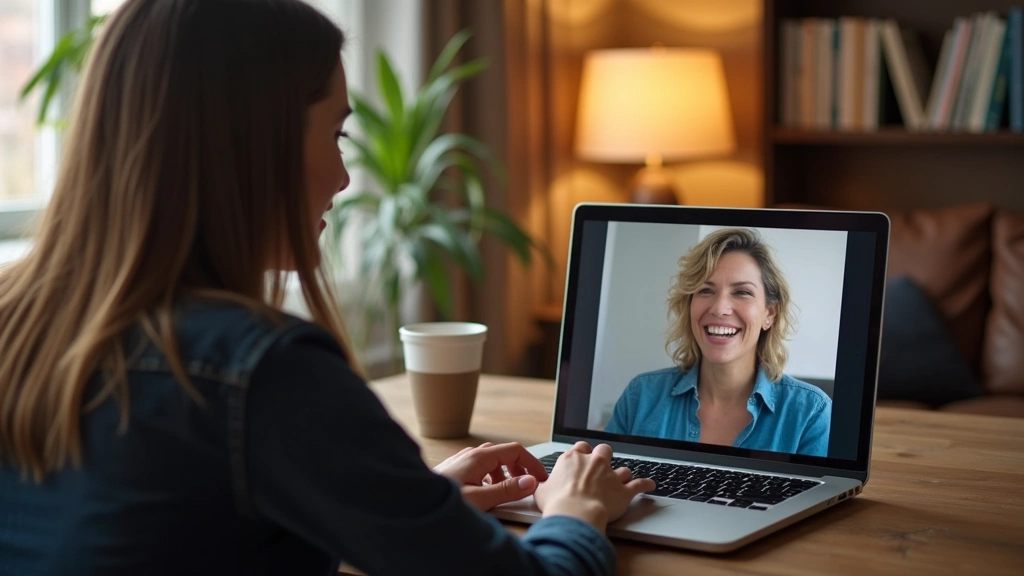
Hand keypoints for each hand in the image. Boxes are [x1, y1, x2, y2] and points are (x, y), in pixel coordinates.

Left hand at [433, 442, 549, 511]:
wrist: (412, 504)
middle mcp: (470, 455)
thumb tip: (530, 482)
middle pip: (504, 454)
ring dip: (505, 474)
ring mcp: (461, 462)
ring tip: (507, 492)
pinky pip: (480, 469)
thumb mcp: (480, 499)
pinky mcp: (455, 471)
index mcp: (479, 457)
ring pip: (492, 461)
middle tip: (527, 486)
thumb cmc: (441, 503)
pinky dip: (491, 478)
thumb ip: (507, 490)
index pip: (515, 450)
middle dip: (519, 469)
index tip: (541, 478)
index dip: (532, 463)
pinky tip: (487, 494)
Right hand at [533, 442, 654, 531]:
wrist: (575, 515)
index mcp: (573, 459)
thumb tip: (542, 486)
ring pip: (622, 468)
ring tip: (622, 479)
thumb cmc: (557, 504)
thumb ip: (545, 484)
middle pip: (604, 450)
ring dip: (622, 474)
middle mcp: (594, 463)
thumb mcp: (541, 491)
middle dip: (604, 456)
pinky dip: (646, 484)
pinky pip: (640, 484)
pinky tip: (650, 485)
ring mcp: (610, 475)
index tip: (582, 459)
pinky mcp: (624, 491)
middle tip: (602, 465)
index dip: (582, 453)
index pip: (580, 447)